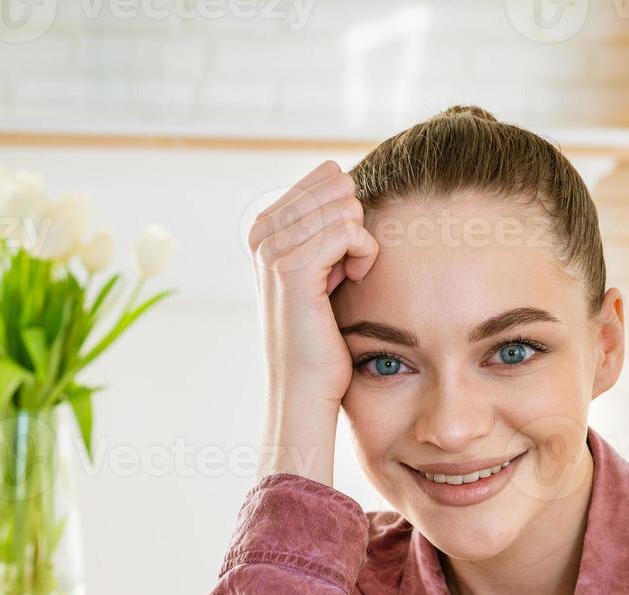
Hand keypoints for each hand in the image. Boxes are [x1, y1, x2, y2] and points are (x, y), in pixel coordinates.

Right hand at [247, 159, 379, 406]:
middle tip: (348, 266)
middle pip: (337, 186)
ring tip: (350, 276)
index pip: (326, 176)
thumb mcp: (322, 267)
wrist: (304, 383)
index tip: (343, 255)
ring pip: (345, 206)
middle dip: (356, 223)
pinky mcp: (293, 267)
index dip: (349, 212)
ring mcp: (273, 248)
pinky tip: (355, 279)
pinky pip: (349, 230)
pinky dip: (365, 254)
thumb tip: (345, 178)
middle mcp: (263, 232)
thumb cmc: (321, 332)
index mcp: (265, 226)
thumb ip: (324, 225)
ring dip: (362, 242)